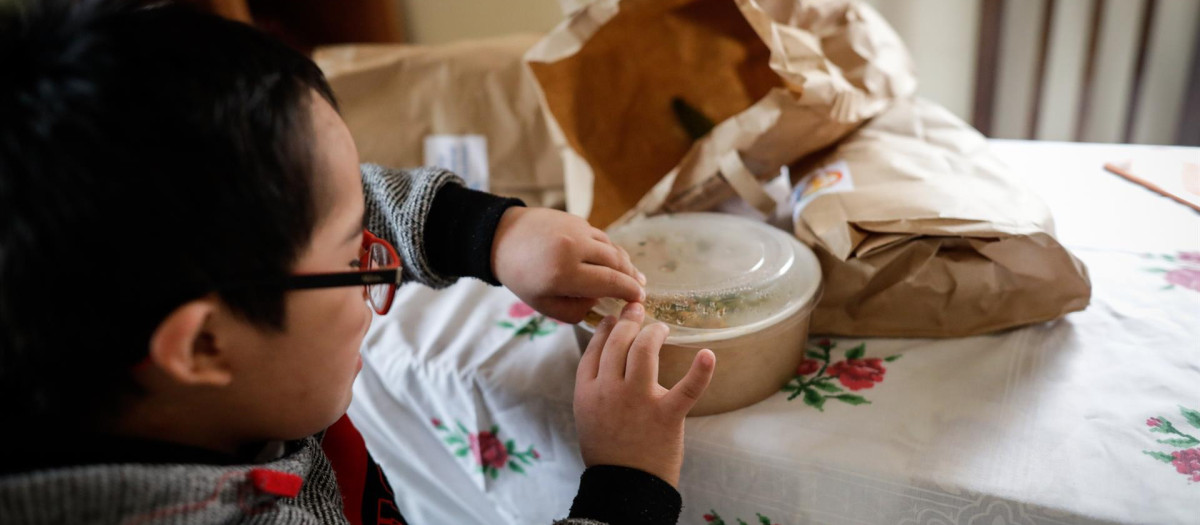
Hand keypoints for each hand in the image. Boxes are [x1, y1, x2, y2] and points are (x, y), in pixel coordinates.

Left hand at [491, 207, 645, 322]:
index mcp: (564, 272)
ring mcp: (576, 229)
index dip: (629, 291)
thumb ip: (575, 310)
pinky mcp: (576, 219)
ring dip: (624, 263)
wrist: (502, 238)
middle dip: (632, 277)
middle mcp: (574, 247)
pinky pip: (600, 237)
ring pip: (611, 248)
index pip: (609, 282)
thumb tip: (600, 303)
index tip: (639, 300)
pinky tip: (611, 261)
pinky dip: (609, 250)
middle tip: (639, 290)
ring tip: (632, 275)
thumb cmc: (522, 276)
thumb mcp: (544, 304)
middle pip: (617, 262)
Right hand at [573, 302, 715, 486]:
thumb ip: (594, 387)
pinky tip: (707, 355)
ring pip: (643, 351)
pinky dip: (701, 371)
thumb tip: (606, 358)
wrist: (624, 487)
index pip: (595, 348)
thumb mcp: (587, 415)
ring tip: (661, 328)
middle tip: (638, 309)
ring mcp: (637, 401)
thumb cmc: (608, 451)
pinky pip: (687, 388)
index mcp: (587, 392)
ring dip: (653, 333)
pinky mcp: (666, 415)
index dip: (606, 328)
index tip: (614, 316)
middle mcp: (609, 391)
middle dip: (630, 321)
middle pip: (618, 342)